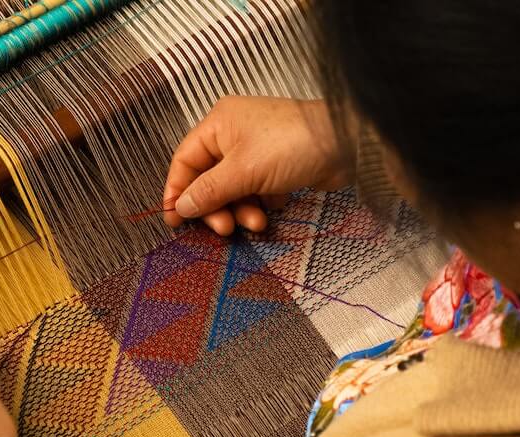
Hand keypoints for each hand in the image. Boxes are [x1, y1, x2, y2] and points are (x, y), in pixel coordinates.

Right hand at [163, 96, 354, 235]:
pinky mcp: (276, 166)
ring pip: (234, 189)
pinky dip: (260, 203)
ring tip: (257, 222)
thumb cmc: (291, 145)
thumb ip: (209, 191)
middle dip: (217, 207)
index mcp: (218, 124)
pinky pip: (255, 190)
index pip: (185, 160)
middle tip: (225, 228)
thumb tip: (181, 207)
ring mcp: (256, 150)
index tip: (174, 219)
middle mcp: (233, 134)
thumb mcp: (243, 171)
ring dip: (241, 209)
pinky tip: (273, 208)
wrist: (344, 144)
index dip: (177, 190)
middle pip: (209, 179)